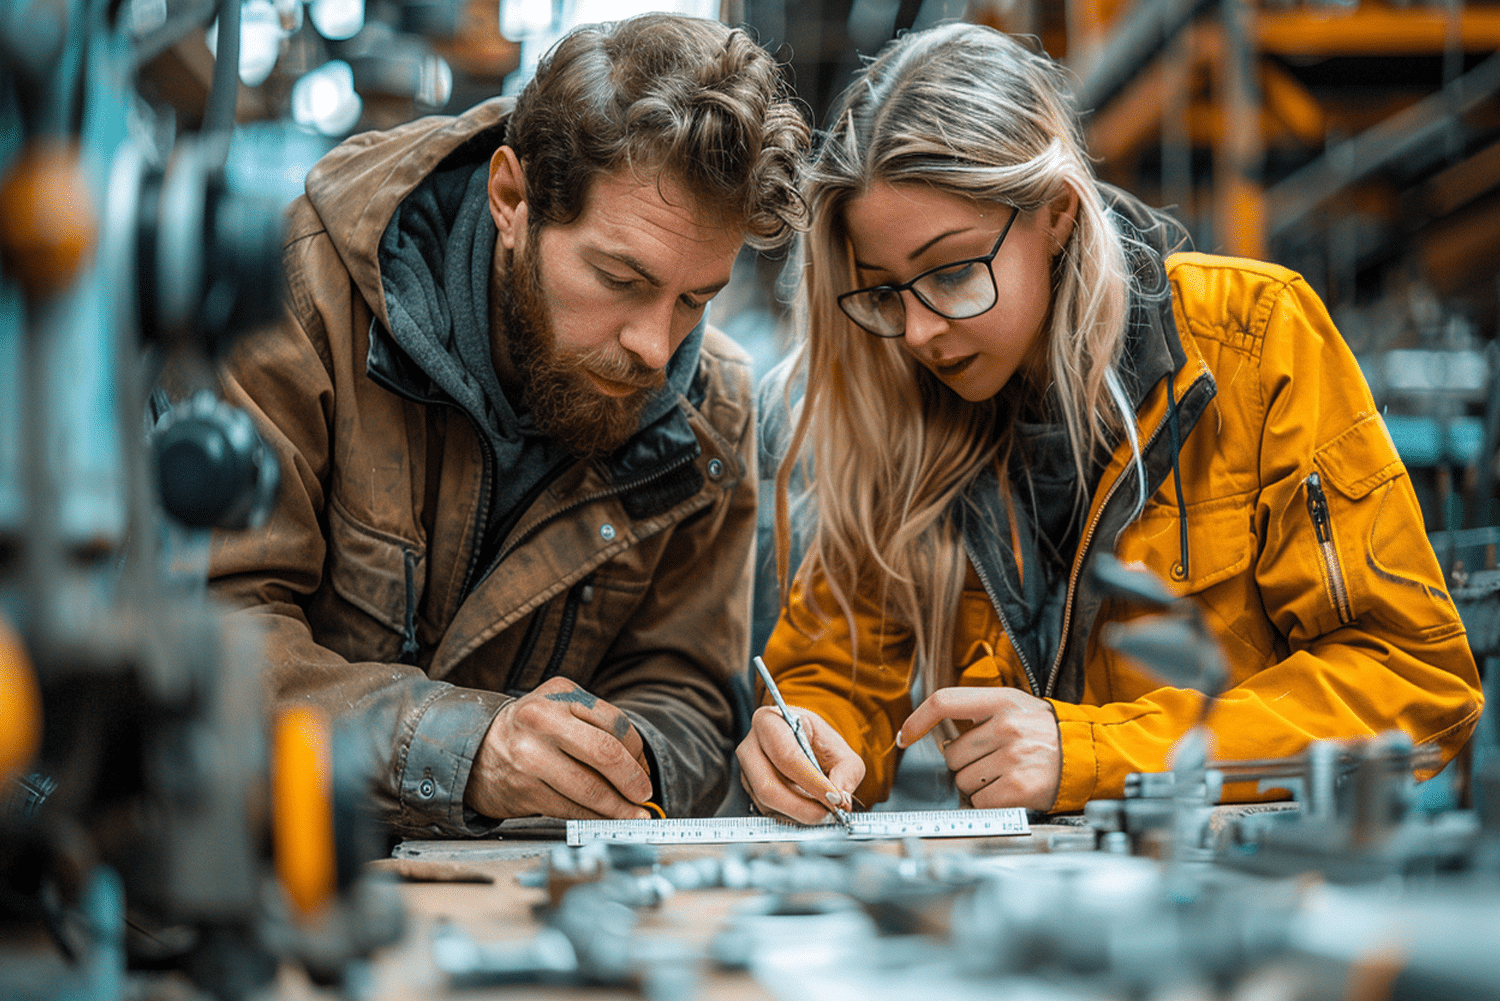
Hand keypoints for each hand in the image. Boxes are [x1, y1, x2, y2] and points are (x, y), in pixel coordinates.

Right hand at [464, 677, 652, 819]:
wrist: (475, 749)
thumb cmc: (530, 732)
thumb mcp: (560, 710)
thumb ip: (596, 729)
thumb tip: (640, 770)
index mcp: (560, 694)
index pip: (615, 723)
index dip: (637, 752)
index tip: (644, 770)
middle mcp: (542, 720)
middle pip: (605, 753)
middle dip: (633, 780)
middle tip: (644, 794)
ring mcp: (530, 756)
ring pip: (589, 788)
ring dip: (618, 808)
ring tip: (633, 814)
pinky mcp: (524, 789)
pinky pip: (570, 809)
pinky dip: (595, 818)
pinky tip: (606, 819)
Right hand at [736, 705, 863, 824]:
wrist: (805, 745)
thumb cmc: (819, 743)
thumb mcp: (841, 751)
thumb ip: (846, 773)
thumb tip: (839, 800)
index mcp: (769, 722)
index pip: (787, 756)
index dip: (811, 782)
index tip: (834, 798)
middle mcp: (750, 746)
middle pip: (768, 786)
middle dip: (802, 806)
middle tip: (828, 812)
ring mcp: (746, 772)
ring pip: (767, 804)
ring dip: (799, 814)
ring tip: (824, 811)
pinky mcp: (750, 792)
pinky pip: (768, 812)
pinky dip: (792, 817)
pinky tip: (810, 811)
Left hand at [898, 687, 1060, 810]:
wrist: (1089, 755)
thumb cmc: (1048, 733)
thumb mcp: (1018, 707)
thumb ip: (980, 714)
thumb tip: (940, 738)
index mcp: (1002, 700)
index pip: (945, 702)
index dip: (918, 720)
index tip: (906, 736)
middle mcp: (1006, 726)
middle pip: (951, 754)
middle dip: (964, 764)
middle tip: (990, 762)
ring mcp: (1013, 757)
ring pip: (963, 781)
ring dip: (977, 785)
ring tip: (1004, 775)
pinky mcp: (1018, 787)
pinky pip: (980, 801)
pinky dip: (989, 802)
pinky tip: (1009, 791)